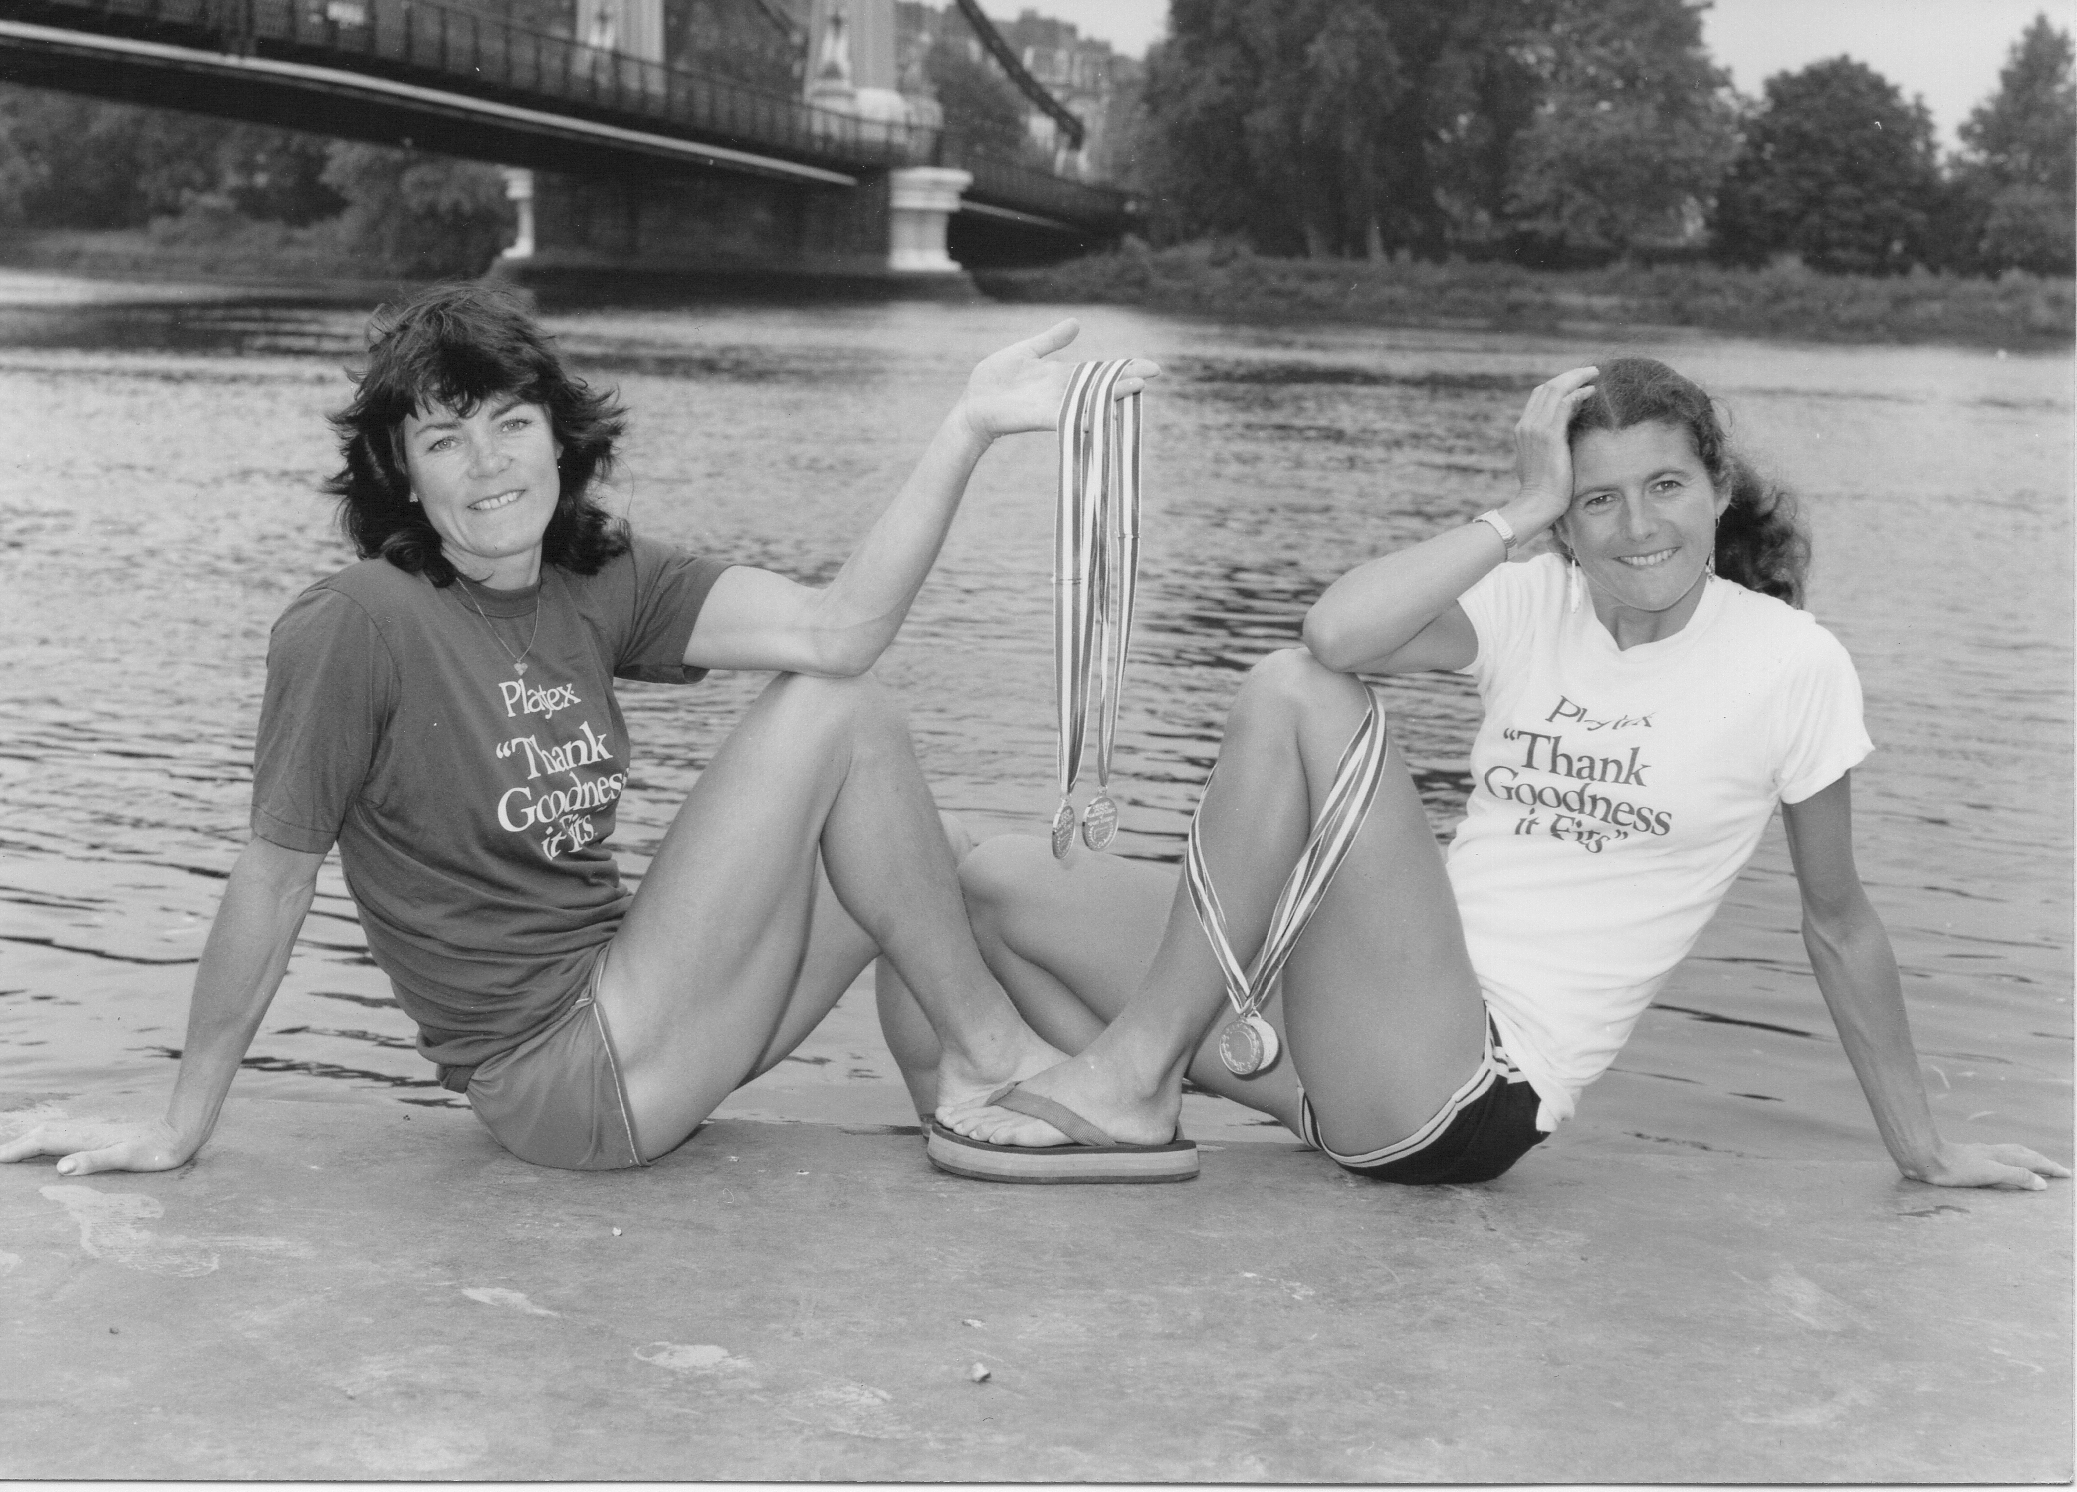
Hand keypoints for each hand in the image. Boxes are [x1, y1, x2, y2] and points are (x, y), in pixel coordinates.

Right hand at [0, 1115, 197, 1175]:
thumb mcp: (127, 1159)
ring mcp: (96, 1132)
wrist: (181, 1133)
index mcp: (87, 1139)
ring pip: (55, 1132)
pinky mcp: (106, 1135)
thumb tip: (60, 1167)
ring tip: (15, 1150)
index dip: (19, 1149)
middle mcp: (88, 1132)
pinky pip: (68, 1135)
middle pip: (44, 1134)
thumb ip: (95, 1161)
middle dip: (19, 1143)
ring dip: (32, 1140)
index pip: (44, 1141)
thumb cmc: (157, 1151)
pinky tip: (53, 1147)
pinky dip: (50, 1140)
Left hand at [956, 319, 1160, 442]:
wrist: (973, 404)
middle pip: (1100, 385)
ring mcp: (1054, 406)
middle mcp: (1063, 392)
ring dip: (1113, 396)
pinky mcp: (1041, 418)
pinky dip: (1086, 417)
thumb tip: (1077, 323)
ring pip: (1090, 401)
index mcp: (1061, 375)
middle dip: (1125, 380)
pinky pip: (1068, 418)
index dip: (1121, 367)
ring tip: (1135, 388)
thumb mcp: (1026, 352)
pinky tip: (1103, 415)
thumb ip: (1051, 341)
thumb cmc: (995, 379)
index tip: (1147, 365)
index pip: (1098, 370)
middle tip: (1151, 375)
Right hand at [1509, 366, 1598, 529]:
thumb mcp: (1541, 460)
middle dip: (1570, 375)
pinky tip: (1592, 392)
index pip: (1540, 396)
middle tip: (1591, 372)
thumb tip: (1561, 436)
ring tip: (1594, 375)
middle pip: (1547, 387)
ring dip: (1577, 378)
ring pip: (1555, 389)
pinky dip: (1578, 393)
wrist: (1537, 503)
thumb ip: (1547, 443)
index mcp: (1523, 429)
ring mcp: (1536, 428)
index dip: (1560, 384)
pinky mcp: (1549, 435)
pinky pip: (1565, 403)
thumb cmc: (1543, 489)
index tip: (1579, 382)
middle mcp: (1527, 424)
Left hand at [1909, 1139, 2069, 1190]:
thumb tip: (2043, 1183)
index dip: (2050, 1167)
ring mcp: (1979, 1153)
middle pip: (2023, 1153)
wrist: (1923, 1156)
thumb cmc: (1954, 1168)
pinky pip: (1995, 1156)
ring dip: (2025, 1158)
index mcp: (2001, 1156)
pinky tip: (1998, 1163)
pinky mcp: (1967, 1157)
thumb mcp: (1990, 1173)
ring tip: (2033, 1163)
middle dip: (2041, 1160)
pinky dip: (2007, 1159)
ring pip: (2009, 1153)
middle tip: (2056, 1168)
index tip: (2066, 1174)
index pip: (2032, 1161)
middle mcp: (1992, 1152)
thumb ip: (2016, 1177)